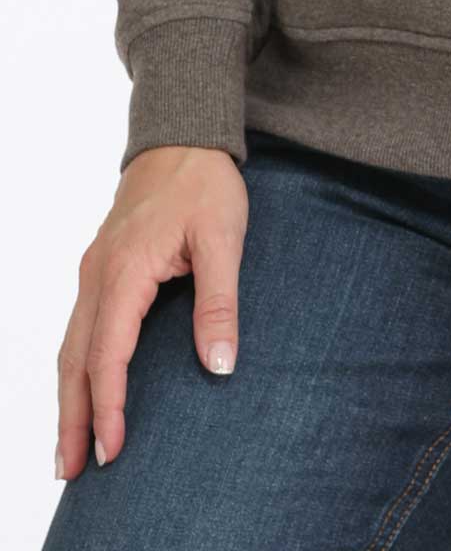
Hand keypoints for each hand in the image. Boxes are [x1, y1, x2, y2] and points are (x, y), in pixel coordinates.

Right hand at [56, 145, 247, 477]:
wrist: (181, 136)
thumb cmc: (204, 184)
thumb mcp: (224, 238)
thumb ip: (220, 302)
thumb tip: (220, 364)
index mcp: (126, 271)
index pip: (109, 355)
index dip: (109, 407)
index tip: (113, 451)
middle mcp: (98, 275)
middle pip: (75, 360)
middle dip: (71, 419)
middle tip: (70, 471)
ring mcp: (94, 270)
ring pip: (70, 345)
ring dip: (68, 397)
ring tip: (69, 447)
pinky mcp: (100, 266)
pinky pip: (78, 326)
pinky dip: (75, 366)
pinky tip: (82, 388)